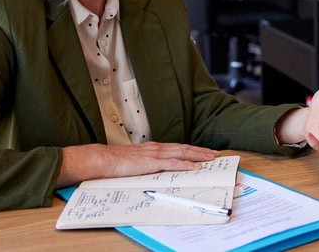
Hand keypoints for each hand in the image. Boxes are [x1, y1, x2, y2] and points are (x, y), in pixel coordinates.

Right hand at [56, 142, 218, 187]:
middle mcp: (157, 148)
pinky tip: (195, 167)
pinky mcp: (151, 163)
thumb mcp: (135, 162)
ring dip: (198, 156)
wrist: (102, 159)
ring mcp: (155, 154)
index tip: (204, 152)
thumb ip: (146, 163)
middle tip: (216, 154)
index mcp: (153, 148)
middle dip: (201, 151)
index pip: (177, 148)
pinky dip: (186, 165)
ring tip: (211, 159)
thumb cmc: (115, 162)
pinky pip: (173, 164)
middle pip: (184, 148)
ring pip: (182, 153)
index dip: (192, 150)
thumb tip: (154, 169)